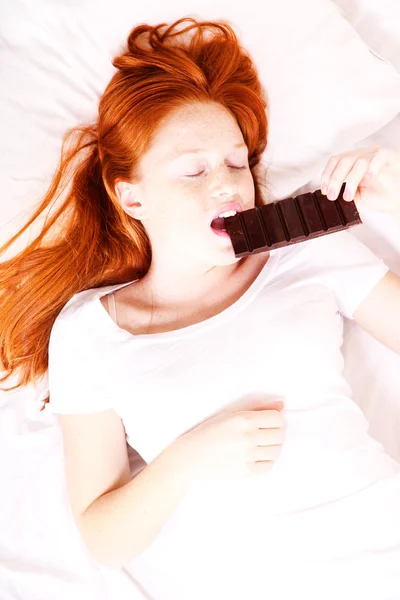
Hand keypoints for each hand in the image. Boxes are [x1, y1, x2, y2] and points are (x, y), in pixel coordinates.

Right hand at [169, 398, 285, 482]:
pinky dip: (267, 460)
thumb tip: (282, 404)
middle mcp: (247, 437)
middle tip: (267, 432)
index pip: (277, 419)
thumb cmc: (209, 431)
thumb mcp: (231, 414)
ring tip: (262, 444)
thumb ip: (258, 408)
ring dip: (273, 446)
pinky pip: (269, 466)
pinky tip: (257, 455)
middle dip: (277, 432)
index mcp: (243, 419)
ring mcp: (247, 456)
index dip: (277, 419)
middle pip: (280, 435)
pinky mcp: (246, 471)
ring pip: (277, 450)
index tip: (271, 421)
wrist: (191, 456)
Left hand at [321, 146, 399, 217]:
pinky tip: (370, 177)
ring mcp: (376, 155)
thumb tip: (329, 192)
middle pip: (344, 160)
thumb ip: (343, 191)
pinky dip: (373, 166)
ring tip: (349, 196)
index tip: (325, 190)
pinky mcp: (390, 157)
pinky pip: (380, 155)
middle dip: (335, 179)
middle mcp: (363, 155)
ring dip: (351, 180)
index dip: (328, 174)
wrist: (398, 202)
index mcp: (352, 162)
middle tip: (332, 195)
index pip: (336, 161)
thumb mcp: (355, 196)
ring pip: (359, 161)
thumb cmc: (379, 196)